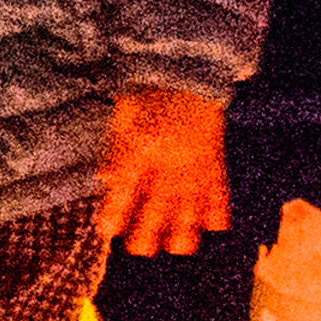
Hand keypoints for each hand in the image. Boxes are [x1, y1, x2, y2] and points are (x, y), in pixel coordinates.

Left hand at [93, 85, 231, 256]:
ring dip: (186, 227)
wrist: (191, 69)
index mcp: (142, 141)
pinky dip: (218, 206)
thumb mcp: (124, 113)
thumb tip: (102, 178)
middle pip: (159, 199)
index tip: (108, 231)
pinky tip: (217, 227)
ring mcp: (196, 156)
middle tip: (139, 251)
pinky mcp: (216, 155)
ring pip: (191, 199)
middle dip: (149, 228)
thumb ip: (114, 147)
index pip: (126, 183)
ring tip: (180, 249)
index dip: (116, 209)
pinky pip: (219, 184)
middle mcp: (170, 154)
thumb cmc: (149, 92)